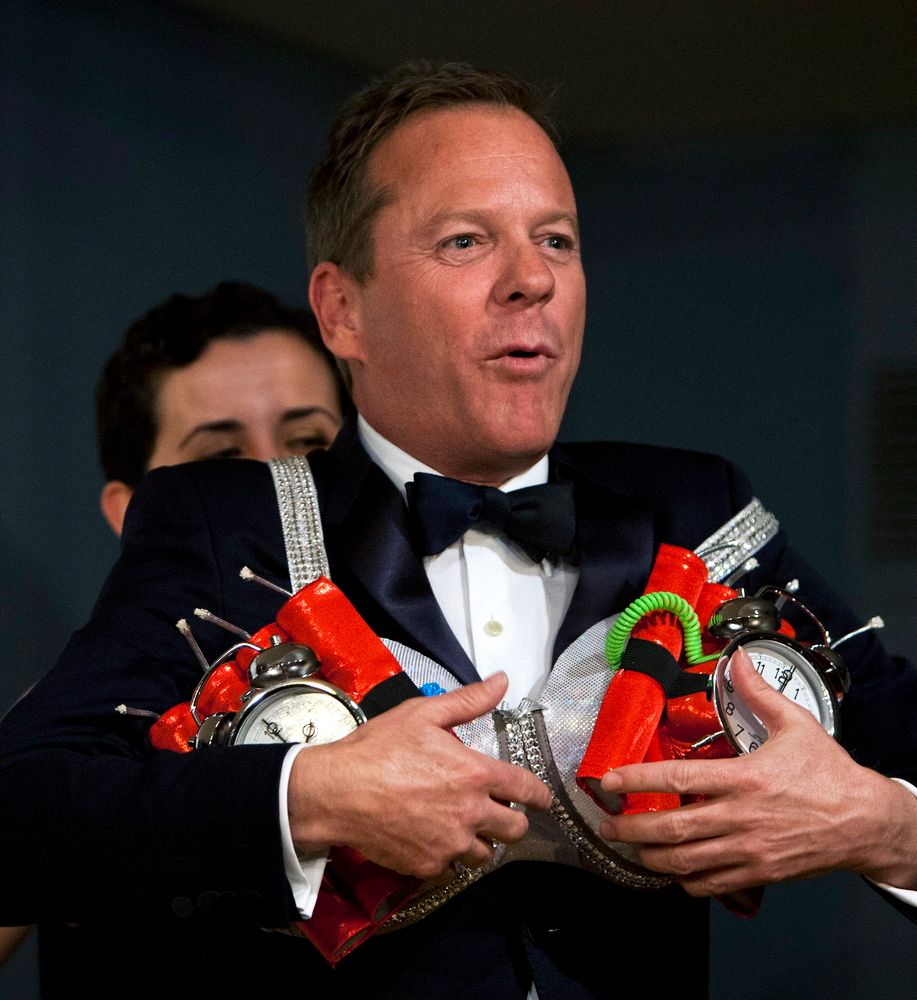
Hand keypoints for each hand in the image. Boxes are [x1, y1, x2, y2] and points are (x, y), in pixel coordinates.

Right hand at [288, 672, 551, 879]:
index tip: (539, 799)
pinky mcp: (427, 866)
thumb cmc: (378, 749)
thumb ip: (468, 701)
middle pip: (515, 831)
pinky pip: (451, 869)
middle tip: (496, 812)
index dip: (539, 795)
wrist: (337, 791)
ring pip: (484, 854)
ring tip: (460, 825)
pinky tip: (430, 837)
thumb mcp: (423, 713)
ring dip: (479, 841)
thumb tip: (502, 681)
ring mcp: (449, 844)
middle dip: (511, 821)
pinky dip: (446, 856)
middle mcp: (470, 813)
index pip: (527, 790)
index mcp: (475, 774)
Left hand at [598, 646, 916, 895]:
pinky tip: (673, 870)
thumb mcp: (796, 724)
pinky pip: (711, 885)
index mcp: (744, 779)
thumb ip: (758, 692)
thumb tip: (738, 659)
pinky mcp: (759, 874)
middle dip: (631, 829)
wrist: (866, 822)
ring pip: (685, 863)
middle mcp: (740, 818)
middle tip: (608, 824)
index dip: (637, 780)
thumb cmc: (830, 774)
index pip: (677, 781)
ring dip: (651, 857)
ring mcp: (748, 851)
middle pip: (672, 830)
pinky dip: (686, 880)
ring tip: (631, 847)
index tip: (609, 780)